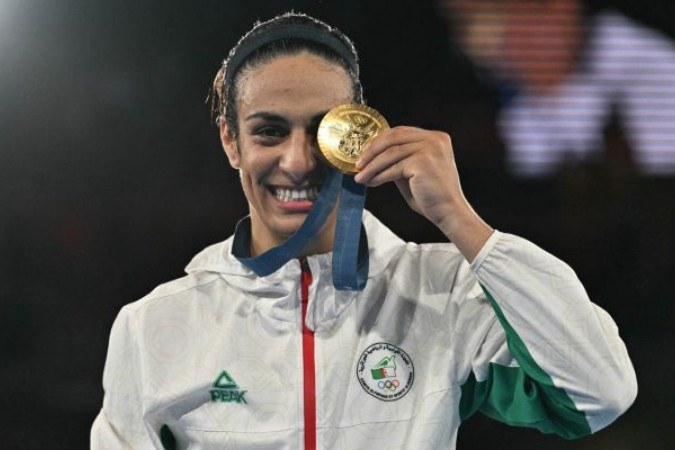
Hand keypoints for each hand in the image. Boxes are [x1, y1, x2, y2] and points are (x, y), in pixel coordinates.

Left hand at [354, 126, 492, 260]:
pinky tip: (370, 182)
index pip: (400, 132)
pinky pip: (394, 167)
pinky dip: (379, 175)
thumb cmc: (431, 196)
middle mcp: (435, 139)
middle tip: (358, 164)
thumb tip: (372, 156)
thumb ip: (399, 159)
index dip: (379, 141)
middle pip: (394, 137)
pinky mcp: (423, 162)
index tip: (364, 153)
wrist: (448, 212)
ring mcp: (430, 149)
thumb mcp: (413, 171)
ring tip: (360, 177)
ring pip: (390, 153)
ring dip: (371, 166)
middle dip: (372, 150)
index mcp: (435, 138)